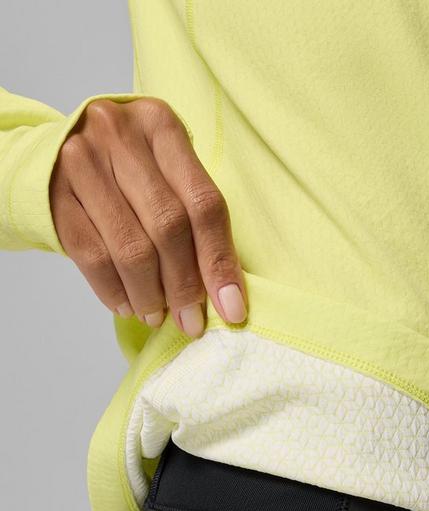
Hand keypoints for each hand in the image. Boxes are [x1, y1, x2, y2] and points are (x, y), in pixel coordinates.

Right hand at [49, 96, 246, 337]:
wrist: (57, 151)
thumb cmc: (128, 170)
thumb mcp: (166, 173)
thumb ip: (196, 219)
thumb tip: (226, 295)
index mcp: (161, 126)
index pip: (204, 204)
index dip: (220, 262)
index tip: (232, 309)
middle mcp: (119, 134)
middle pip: (168, 226)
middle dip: (184, 286)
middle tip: (190, 321)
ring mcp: (80, 161)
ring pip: (129, 247)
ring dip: (149, 294)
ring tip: (156, 315)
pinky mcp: (51, 193)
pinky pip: (92, 256)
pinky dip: (113, 290)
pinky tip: (127, 306)